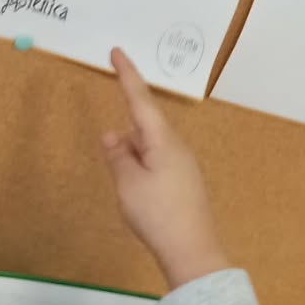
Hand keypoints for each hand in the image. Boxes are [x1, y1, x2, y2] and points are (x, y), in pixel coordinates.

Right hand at [101, 50, 228, 289]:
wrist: (192, 252)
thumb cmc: (158, 215)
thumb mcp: (128, 183)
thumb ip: (118, 156)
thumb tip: (112, 135)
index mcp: (163, 140)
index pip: (140, 99)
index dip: (127, 75)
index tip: (117, 52)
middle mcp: (177, 147)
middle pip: (145, 127)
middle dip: (126, 137)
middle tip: (120, 171)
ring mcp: (183, 166)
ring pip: (149, 148)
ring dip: (132, 158)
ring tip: (128, 190)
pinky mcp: (185, 183)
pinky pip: (157, 165)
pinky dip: (142, 170)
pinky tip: (138, 194)